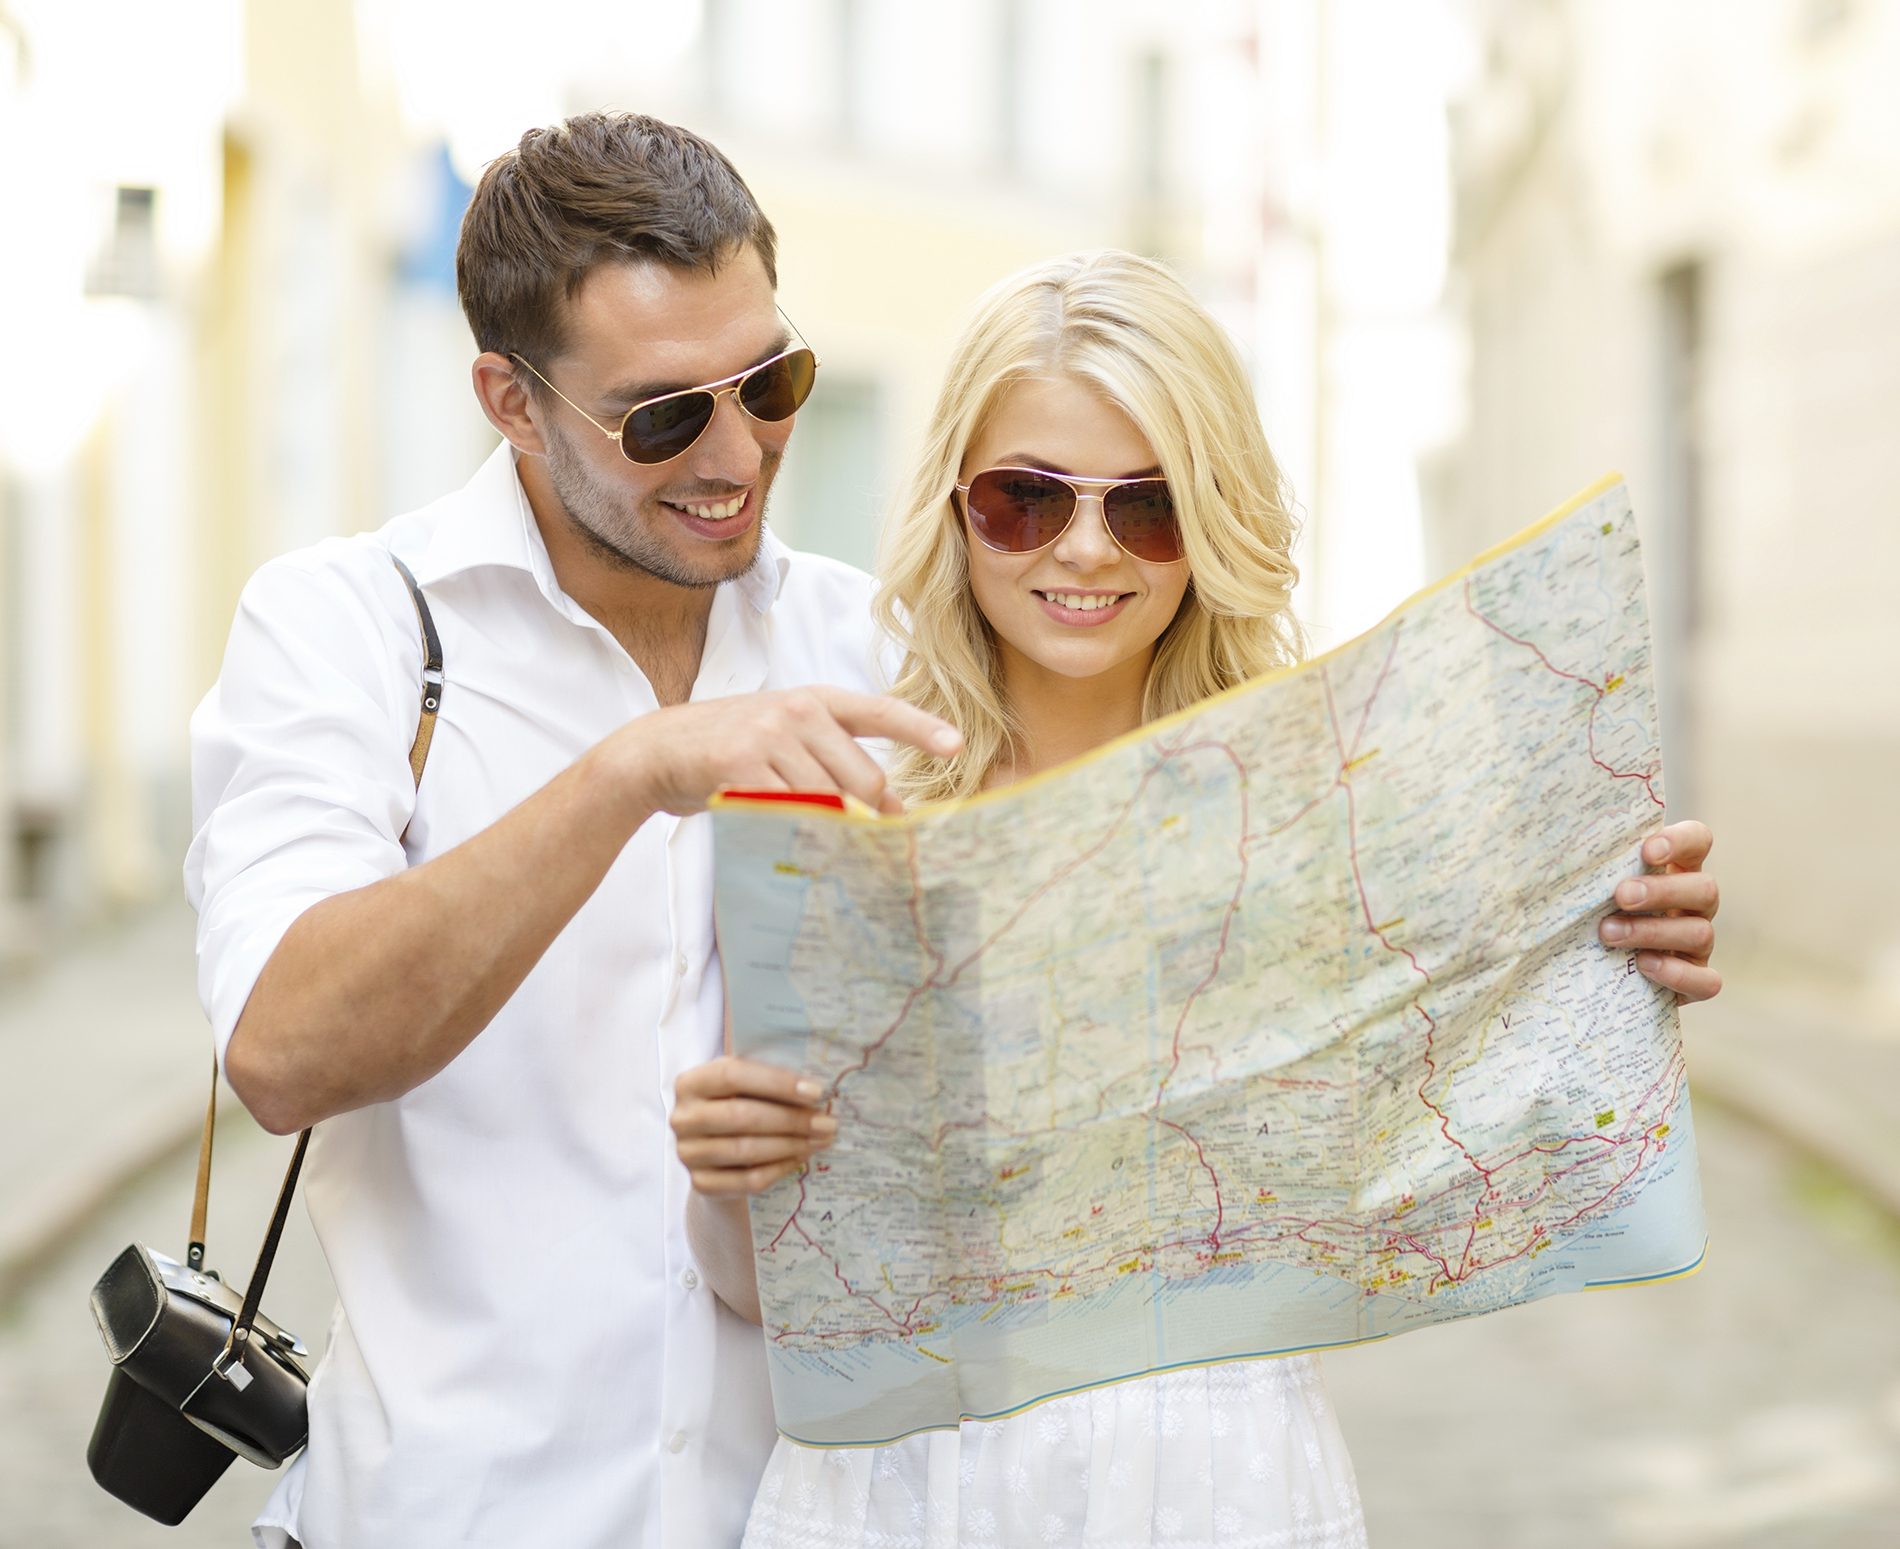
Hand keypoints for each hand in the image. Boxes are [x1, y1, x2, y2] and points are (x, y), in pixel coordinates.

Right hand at [620, 686, 960, 817]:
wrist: (659, 749)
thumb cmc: (733, 750)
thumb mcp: (787, 740)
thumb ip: (835, 764)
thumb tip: (890, 812)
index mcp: (817, 700)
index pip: (880, 711)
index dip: (921, 730)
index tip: (956, 746)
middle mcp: (799, 711)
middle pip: (864, 780)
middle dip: (867, 818)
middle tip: (860, 843)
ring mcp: (770, 734)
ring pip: (831, 802)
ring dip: (830, 832)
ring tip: (811, 840)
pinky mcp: (741, 764)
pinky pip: (790, 812)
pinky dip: (795, 833)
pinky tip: (781, 835)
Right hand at [672, 1056, 836, 1194]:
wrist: (715, 1152)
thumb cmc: (737, 1106)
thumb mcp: (744, 1087)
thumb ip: (766, 1080)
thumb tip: (813, 1088)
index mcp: (691, 1082)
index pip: (732, 1075)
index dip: (776, 1082)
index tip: (815, 1092)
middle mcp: (683, 1118)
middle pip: (741, 1116)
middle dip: (791, 1119)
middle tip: (826, 1122)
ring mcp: (688, 1153)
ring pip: (746, 1150)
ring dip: (791, 1145)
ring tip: (820, 1140)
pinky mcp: (701, 1184)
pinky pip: (748, 1179)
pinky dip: (779, 1169)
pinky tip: (800, 1158)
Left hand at [1598, 820, 1720, 1001]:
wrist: (1596, 977)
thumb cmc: (1588, 915)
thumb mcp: (1587, 889)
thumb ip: (1580, 868)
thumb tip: (1531, 850)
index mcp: (1674, 871)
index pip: (1697, 841)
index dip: (1680, 841)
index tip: (1647, 850)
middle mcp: (1693, 905)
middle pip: (1705, 888)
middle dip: (1662, 891)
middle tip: (1621, 896)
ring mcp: (1698, 944)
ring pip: (1700, 932)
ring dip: (1654, 932)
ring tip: (1609, 933)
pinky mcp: (1696, 981)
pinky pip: (1707, 981)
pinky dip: (1677, 973)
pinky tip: (1642, 966)